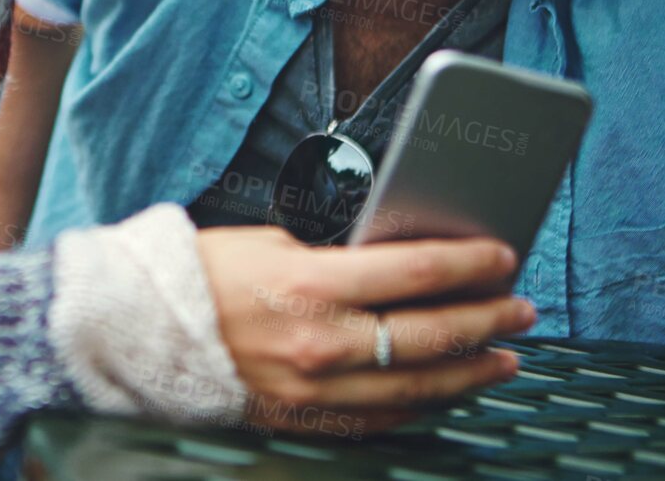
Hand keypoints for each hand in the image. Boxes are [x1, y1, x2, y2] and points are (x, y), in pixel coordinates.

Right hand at [195, 226, 535, 436]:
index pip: (416, 273)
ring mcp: (316, 389)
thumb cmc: (204, 275)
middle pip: (432, 333)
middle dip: (488, 318)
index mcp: (310, 284)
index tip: (502, 255)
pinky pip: (384, 418)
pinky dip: (424, 403)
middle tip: (521, 308)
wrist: (143, 331)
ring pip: (419, 387)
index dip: (470, 264)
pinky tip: (447, 389)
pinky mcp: (306, 419)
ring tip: (505, 356)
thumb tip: (399, 269)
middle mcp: (321, 342)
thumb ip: (338, 259)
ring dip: (471, 370)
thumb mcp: (274, 244)